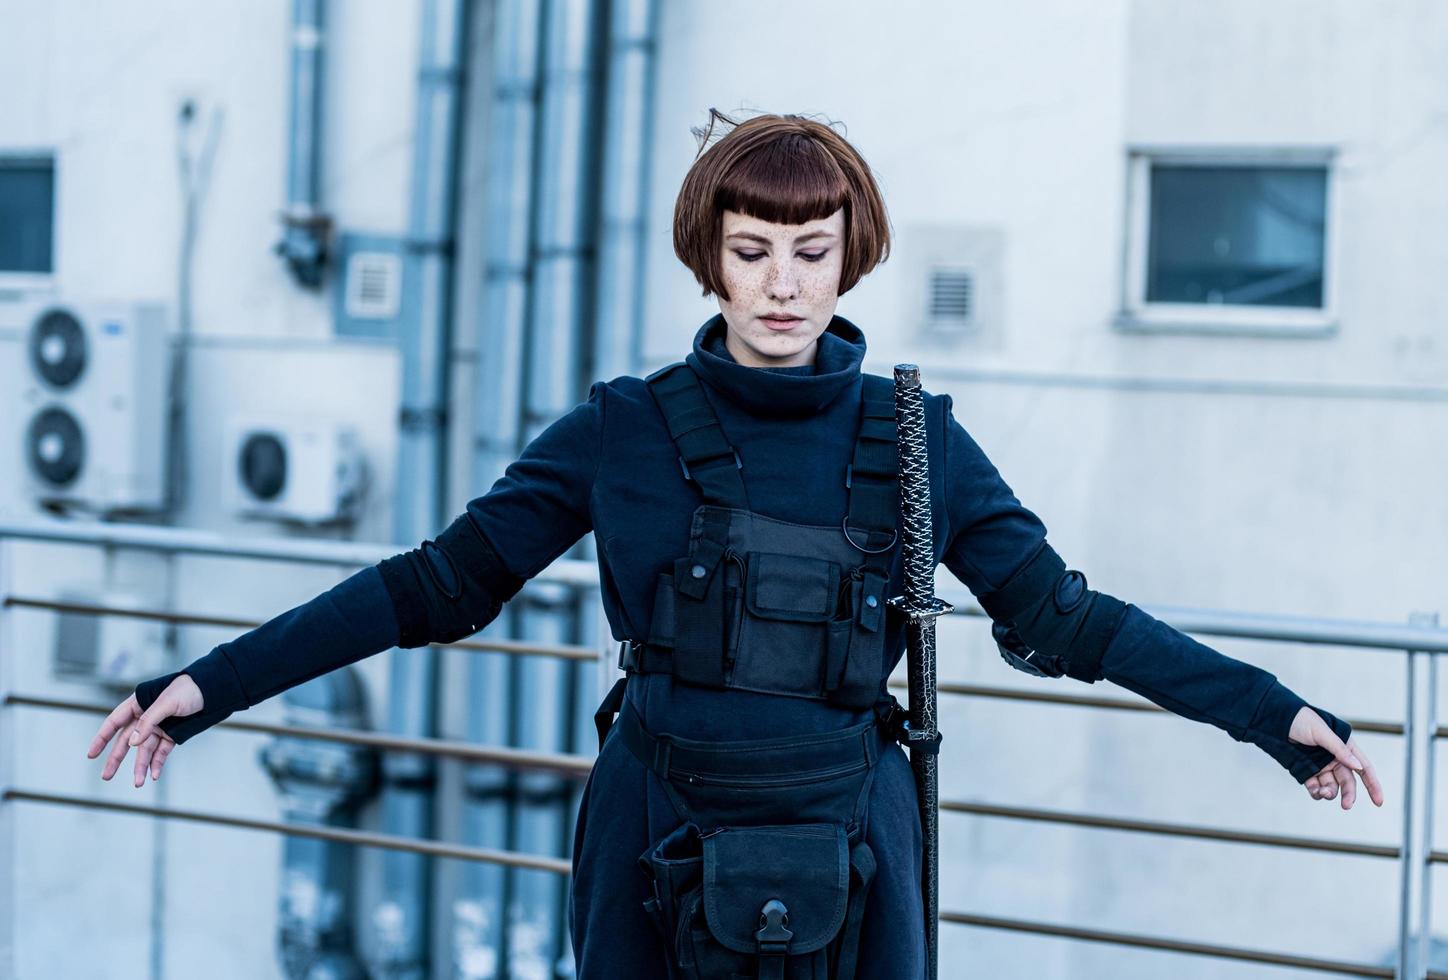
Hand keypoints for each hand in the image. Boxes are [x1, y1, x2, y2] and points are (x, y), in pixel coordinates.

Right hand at [85, 674, 203, 786]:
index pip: (114, 722)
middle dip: (116, 758)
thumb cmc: (189, 690)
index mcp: (138, 704)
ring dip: (140, 766)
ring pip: (144, 750)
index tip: (91, 754)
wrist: (214, 690)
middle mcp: (146, 717)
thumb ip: (149, 721)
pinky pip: (161, 752)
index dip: (101, 738)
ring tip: (138, 783)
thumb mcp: (167, 703)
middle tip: (106, 776)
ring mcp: (158, 727)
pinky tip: (154, 775)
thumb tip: (133, 742)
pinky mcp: (172, 735)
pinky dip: (157, 763)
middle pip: (126, 741)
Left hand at [1288, 706, 1384, 808]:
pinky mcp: (1306, 771)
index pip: (1364, 769)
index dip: (1373, 785)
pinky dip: (1316, 792)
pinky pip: (1315, 787)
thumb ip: (1339, 749)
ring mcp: (1321, 766)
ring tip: (1322, 793)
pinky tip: (1314, 791)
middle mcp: (1335, 759)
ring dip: (1330, 793)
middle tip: (1346, 805)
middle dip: (1348, 795)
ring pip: (1331, 787)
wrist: (1276, 720)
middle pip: (1348, 782)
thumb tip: (1357, 766)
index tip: (1379, 802)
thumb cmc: (1301, 720)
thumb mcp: (1321, 732)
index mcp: (1345, 748)